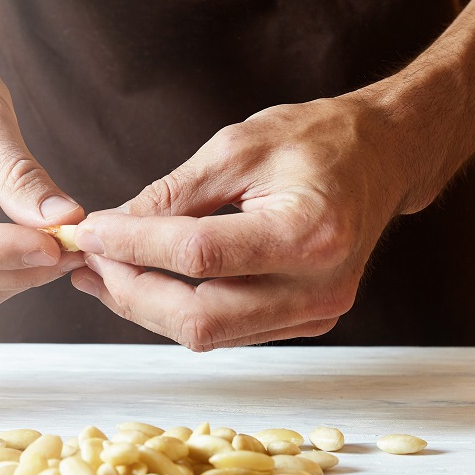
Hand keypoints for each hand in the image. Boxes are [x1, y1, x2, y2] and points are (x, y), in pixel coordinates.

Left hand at [69, 96, 417, 349]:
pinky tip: (147, 283)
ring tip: (104, 272)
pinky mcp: (305, 322)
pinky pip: (227, 331)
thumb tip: (111, 229)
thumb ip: (172, 194)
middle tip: (90, 261)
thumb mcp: (238, 146)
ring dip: (147, 306)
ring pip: (207, 335)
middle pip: (199, 319)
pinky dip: (179, 310)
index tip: (90, 231)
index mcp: (308, 234)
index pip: (200, 256)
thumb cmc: (318, 139)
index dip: (135, 247)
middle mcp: (318, 288)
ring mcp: (316, 314)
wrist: (383, 156)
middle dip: (131, 292)